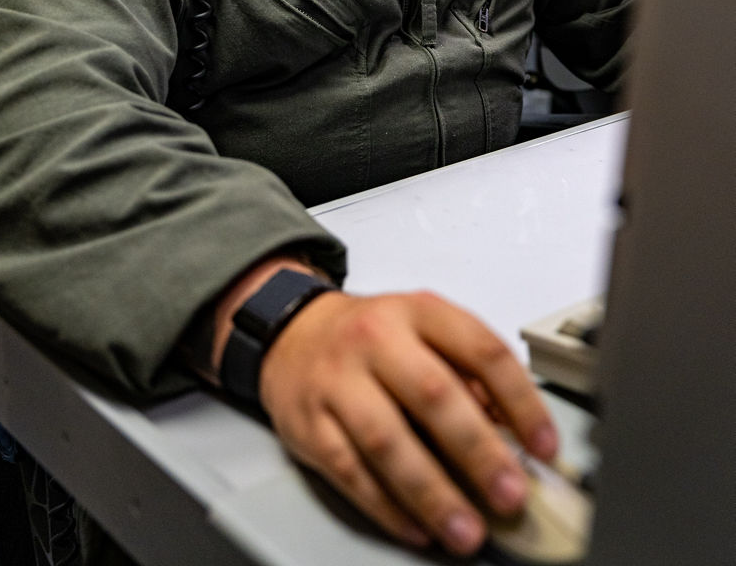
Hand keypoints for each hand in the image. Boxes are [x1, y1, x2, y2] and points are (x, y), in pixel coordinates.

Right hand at [258, 288, 557, 555]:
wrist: (295, 333)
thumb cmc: (371, 337)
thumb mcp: (424, 331)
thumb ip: (469, 373)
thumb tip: (516, 431)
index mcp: (418, 311)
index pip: (481, 349)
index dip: (521, 400)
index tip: (545, 445)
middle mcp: (376, 339)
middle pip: (433, 395)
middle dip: (479, 452)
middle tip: (511, 495)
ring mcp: (338, 381)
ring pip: (387, 441)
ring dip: (433, 493)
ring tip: (467, 529)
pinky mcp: (308, 422)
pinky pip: (350, 471)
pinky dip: (387, 506)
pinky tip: (417, 526)